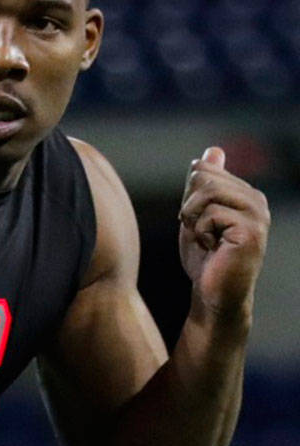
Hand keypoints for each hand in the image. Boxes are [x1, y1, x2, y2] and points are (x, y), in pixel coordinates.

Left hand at [178, 146, 269, 321]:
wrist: (213, 295)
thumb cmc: (205, 260)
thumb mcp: (199, 216)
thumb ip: (204, 185)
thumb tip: (213, 151)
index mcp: (245, 193)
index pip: (205, 170)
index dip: (189, 197)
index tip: (197, 222)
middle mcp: (256, 200)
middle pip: (204, 176)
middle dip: (190, 206)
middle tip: (200, 232)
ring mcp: (257, 214)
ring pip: (208, 192)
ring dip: (194, 219)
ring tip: (205, 239)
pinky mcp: (251, 230)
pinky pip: (211, 214)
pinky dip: (201, 233)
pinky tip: (212, 248)